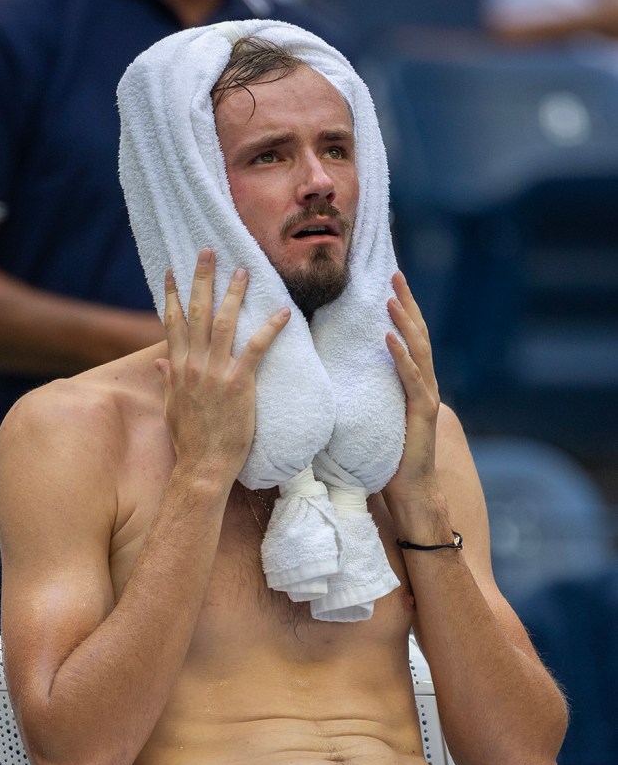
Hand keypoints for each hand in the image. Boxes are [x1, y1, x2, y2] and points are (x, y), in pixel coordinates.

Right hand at [155, 248, 289, 484]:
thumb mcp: (172, 407)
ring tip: (244, 270)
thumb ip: (167, 380)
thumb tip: (159, 362)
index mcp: (179, 368)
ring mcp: (216, 373)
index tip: (171, 270)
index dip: (171, 294)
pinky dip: (270, 328)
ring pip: (226, 323)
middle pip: (198, 312)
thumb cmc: (189, 440)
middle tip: (208, 251)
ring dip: (235, 293)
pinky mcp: (240, 384)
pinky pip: (256, 348)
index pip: (172, 322)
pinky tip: (283, 311)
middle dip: (202, 279)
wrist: (202, 466)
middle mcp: (194, 365)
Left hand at [383, 271, 441, 511]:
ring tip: (389, 299)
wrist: (410, 490)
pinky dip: (400, 356)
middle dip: (406, 303)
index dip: (402, 309)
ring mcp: (427, 396)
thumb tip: (337, 376)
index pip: (408, 337)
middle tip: (394, 274)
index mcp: (413, 382)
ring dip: (404, 322)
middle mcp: (425, 383)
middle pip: (418, 333)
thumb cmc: (388, 457)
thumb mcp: (373, 417)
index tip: (389, 283)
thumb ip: (366, 394)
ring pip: (418, 350)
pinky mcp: (422, 412)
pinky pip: (411, 378)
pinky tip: (389, 338)